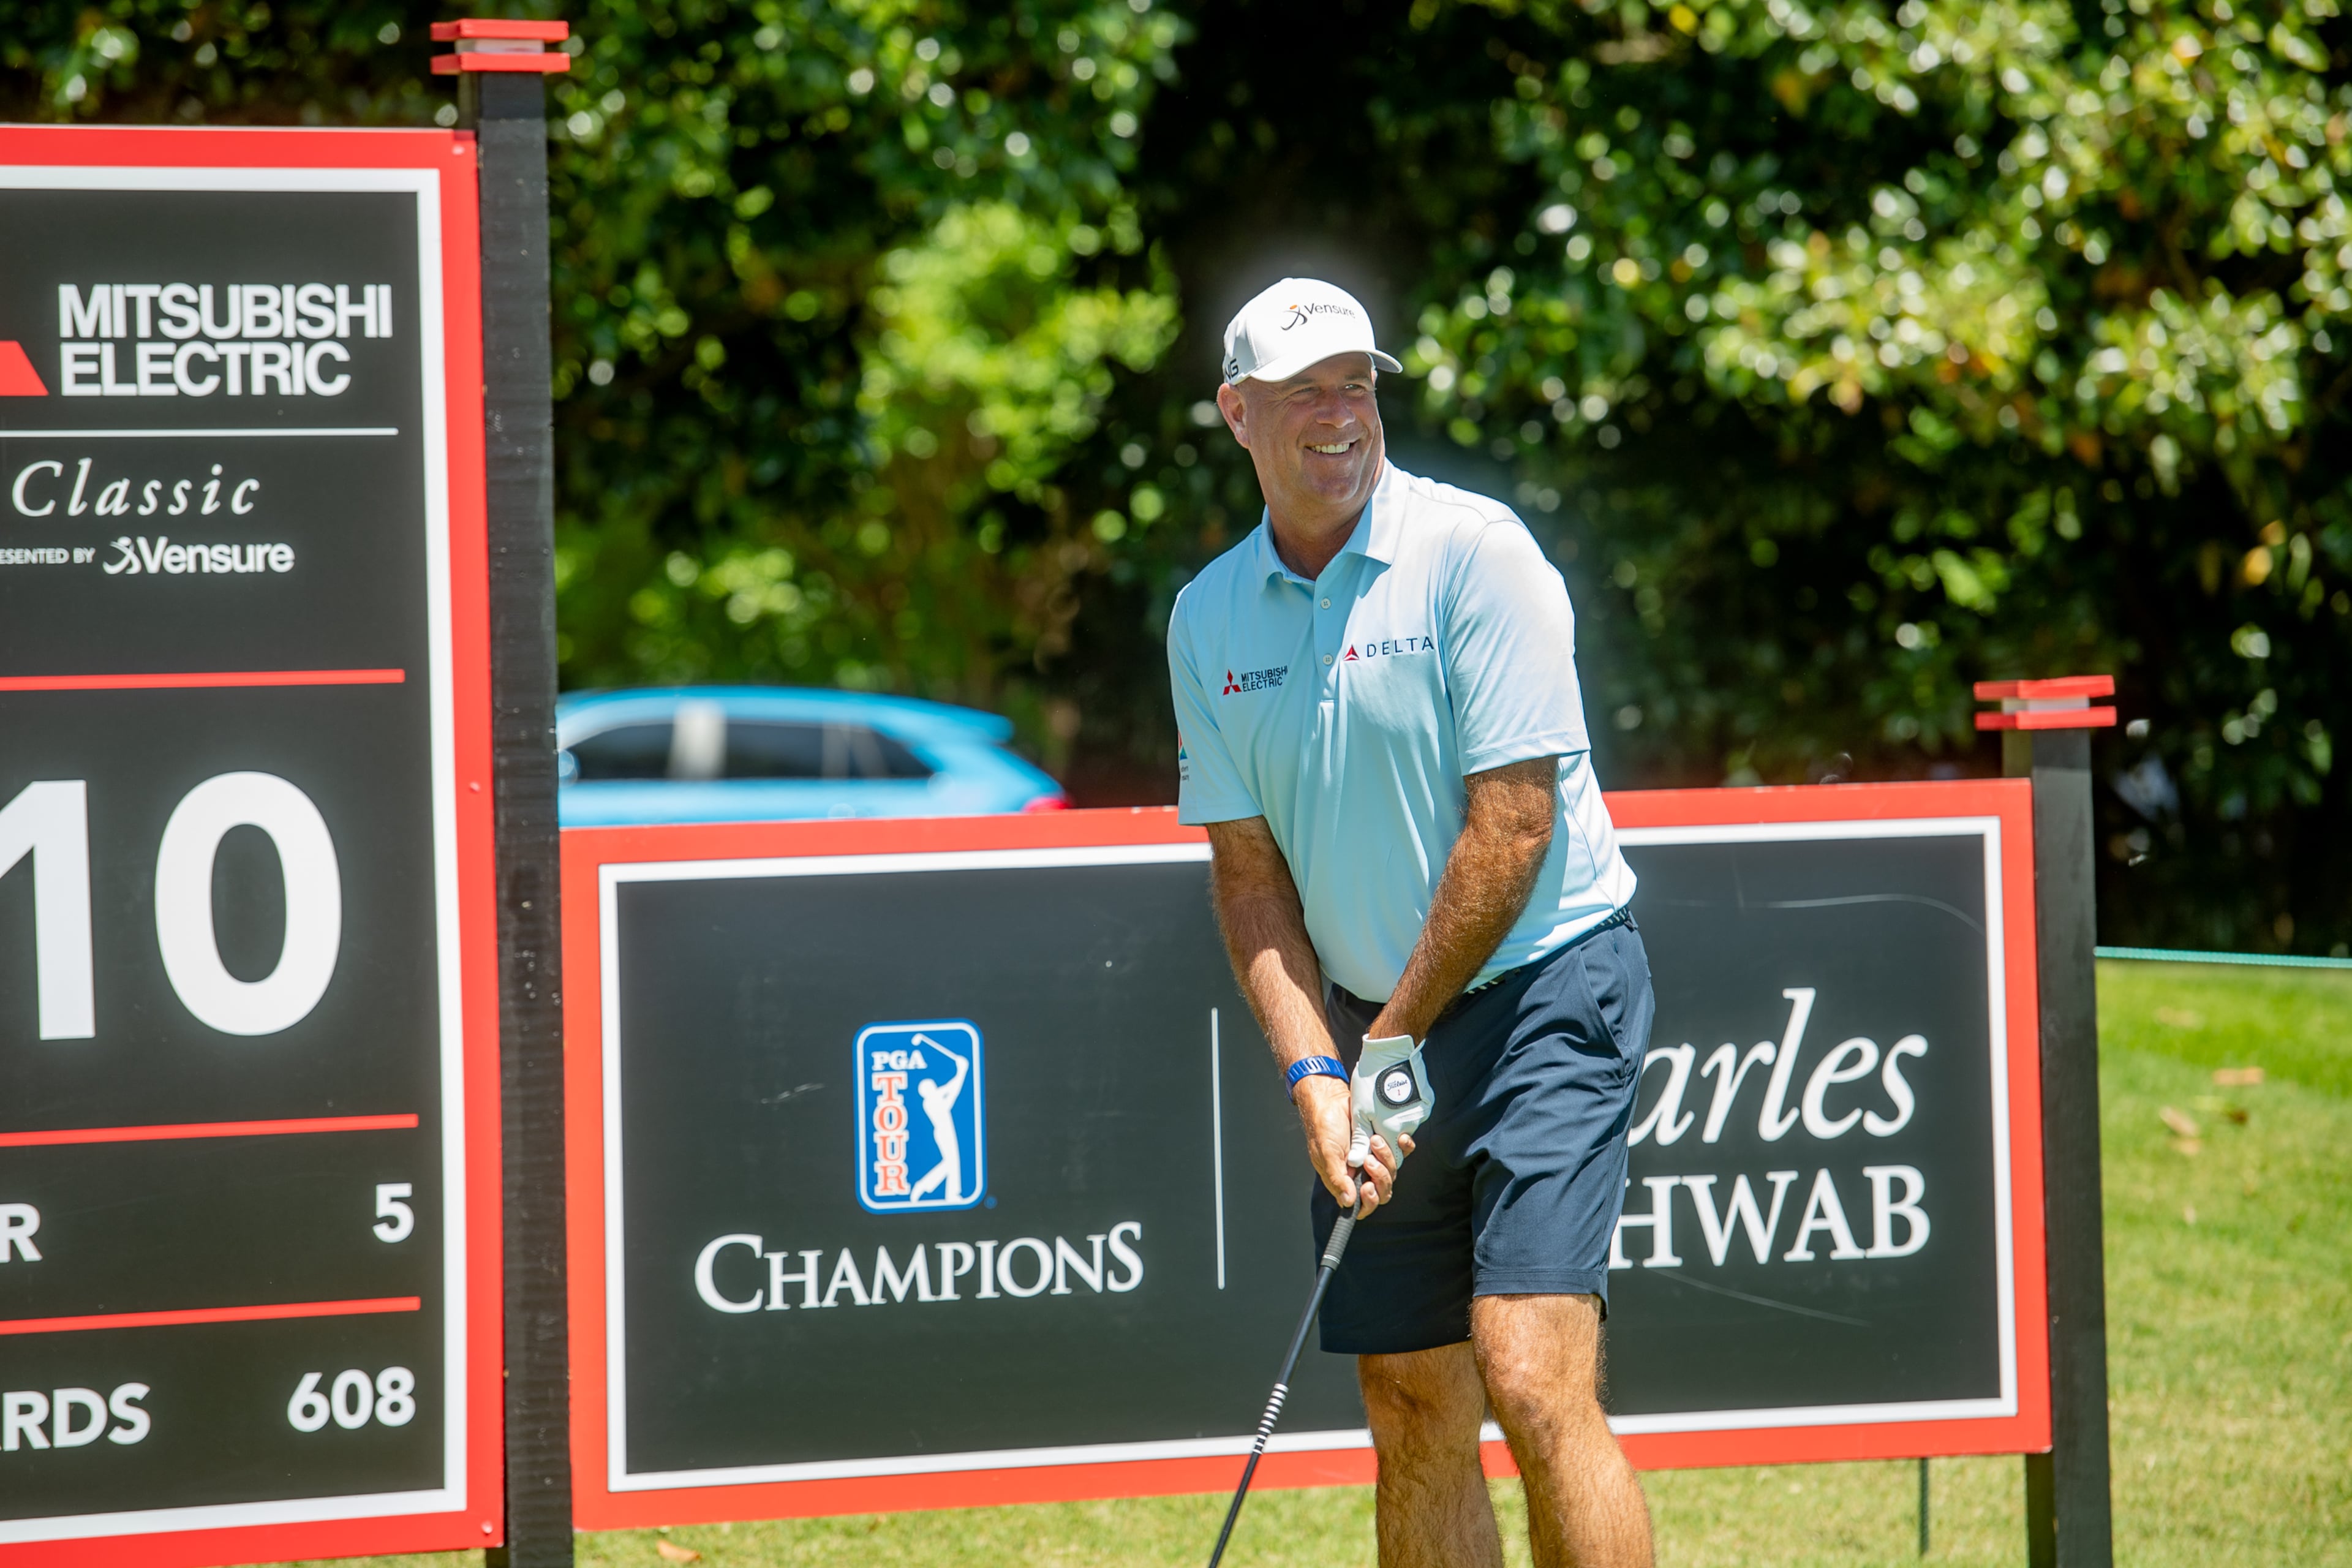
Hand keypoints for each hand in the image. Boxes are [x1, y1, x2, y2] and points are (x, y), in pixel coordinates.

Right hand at [1294, 1075, 1412, 1216]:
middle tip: (1369, 1160)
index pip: (1362, 1205)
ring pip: (1392, 1172)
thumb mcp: (1326, 1154)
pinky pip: (1401, 1152)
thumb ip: (1337, 1179)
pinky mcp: (1385, 1144)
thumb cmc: (1323, 1127)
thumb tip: (1348, 1202)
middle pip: (1382, 1190)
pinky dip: (1404, 1147)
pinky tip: (1399, 1138)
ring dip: (1387, 1158)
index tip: (1367, 1188)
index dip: (1369, 1202)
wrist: (1331, 1099)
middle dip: (1380, 1178)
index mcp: (1345, 1181)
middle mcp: (1361, 1173)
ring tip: (1374, 1140)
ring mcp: (1374, 1158)